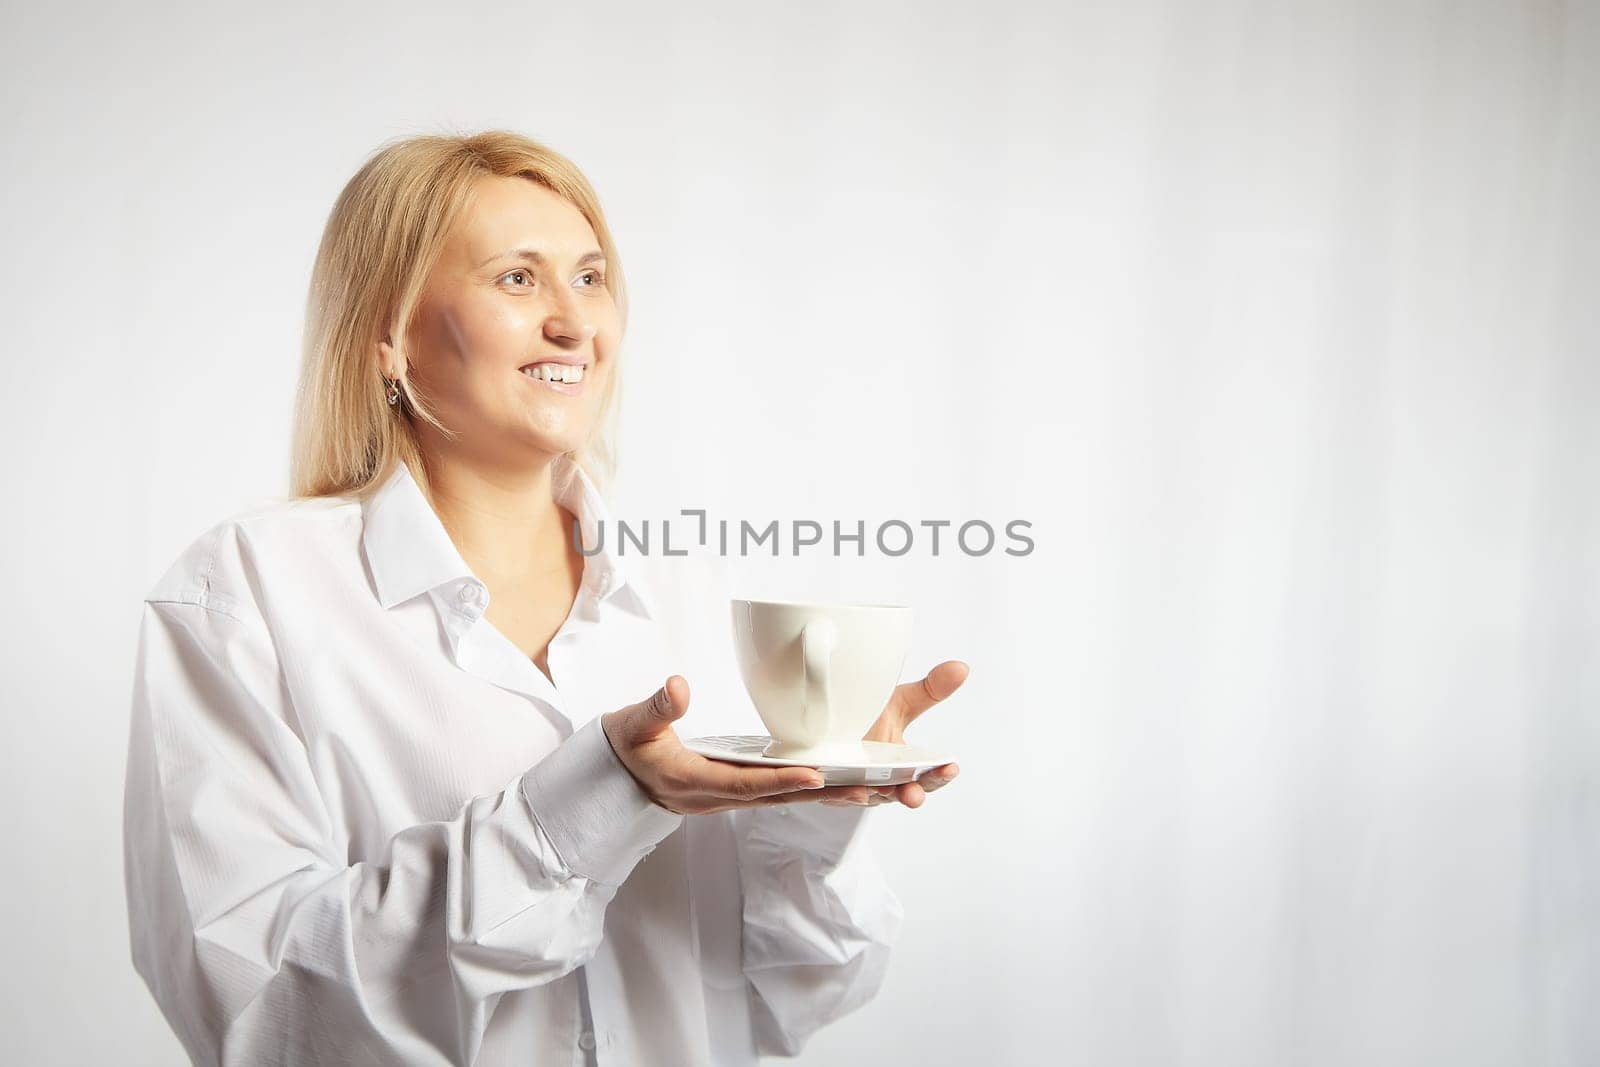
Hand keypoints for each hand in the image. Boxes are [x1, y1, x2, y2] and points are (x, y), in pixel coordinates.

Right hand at [601, 675, 882, 814]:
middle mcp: (717, 797)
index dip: (782, 781)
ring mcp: (727, 798)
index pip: (746, 783)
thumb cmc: (626, 746)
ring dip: (822, 796)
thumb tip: (679, 686)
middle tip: (866, 788)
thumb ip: (657, 707)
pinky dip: (806, 792)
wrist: (614, 779)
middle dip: (821, 794)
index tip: (816, 774)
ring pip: (782, 800)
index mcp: (694, 781)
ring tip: (866, 789)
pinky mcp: (735, 792)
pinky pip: (776, 796)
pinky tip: (835, 783)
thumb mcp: (633, 724)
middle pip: (777, 799)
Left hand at [823, 660, 968, 809]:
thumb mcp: (900, 702)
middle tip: (914, 794)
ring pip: (861, 797)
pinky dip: (826, 789)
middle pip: (898, 794)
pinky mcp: (823, 785)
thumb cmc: (869, 718)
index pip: (927, 777)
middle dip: (908, 794)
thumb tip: (961, 668)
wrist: (827, 719)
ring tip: (869, 792)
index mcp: (904, 767)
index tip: (951, 767)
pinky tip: (824, 781)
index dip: (939, 775)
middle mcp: (881, 783)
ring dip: (865, 796)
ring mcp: (852, 786)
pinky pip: (825, 792)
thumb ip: (929, 690)